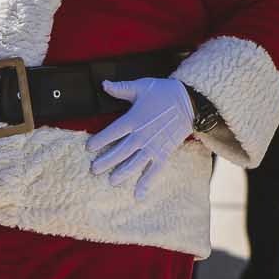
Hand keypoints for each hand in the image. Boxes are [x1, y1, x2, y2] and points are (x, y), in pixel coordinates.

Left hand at [86, 78, 193, 198]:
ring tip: (111, 181)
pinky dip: (146, 183)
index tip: (89, 148)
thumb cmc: (164, 92)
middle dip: (106, 161)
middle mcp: (141, 136)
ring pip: (134, 163)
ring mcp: (153, 146)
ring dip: (122, 173)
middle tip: (94, 170)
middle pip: (120, 151)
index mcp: (133, 119)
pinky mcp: (163, 153)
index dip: (99, 141)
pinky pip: (154, 170)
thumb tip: (103, 84)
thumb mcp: (141, 86)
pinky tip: (138, 194)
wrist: (189, 101)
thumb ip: (121, 88)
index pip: (112, 132)